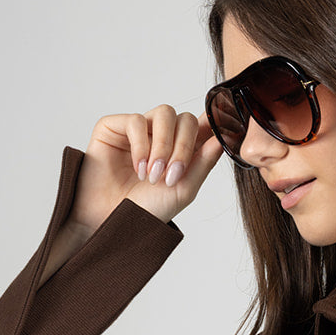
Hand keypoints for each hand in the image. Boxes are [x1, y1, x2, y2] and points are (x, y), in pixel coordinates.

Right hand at [68, 106, 225, 234]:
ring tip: (153, 175)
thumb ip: (204, 162)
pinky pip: (136, 120)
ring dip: (163, 145)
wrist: (113, 221)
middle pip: (184, 118)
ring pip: (164, 113)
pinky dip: (141, 146)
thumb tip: (222, 137)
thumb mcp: (184, 189)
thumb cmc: (147, 209)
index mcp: (181, 148)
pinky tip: (138, 169)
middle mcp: (161, 135)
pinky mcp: (115, 126)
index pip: (201, 125)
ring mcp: (139, 129)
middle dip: (183, 146)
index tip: (219, 133)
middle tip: (172, 175)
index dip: (211, 125)